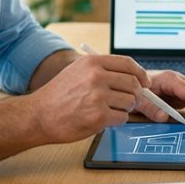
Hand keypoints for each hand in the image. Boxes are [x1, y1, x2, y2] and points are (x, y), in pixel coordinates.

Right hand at [27, 53, 148, 143]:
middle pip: (133, 84)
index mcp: (92, 62)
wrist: (39, 115)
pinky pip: (122, 117)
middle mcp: (96, 76)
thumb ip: (102, 70)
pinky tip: (103, 119)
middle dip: (136, 94)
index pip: (128, 64)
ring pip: (130, 102)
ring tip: (109, 110)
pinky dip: (117, 120)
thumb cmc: (58, 95)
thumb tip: (132, 77)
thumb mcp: (78, 71)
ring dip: (124, 108)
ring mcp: (98, 96)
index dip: (141, 74)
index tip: (145, 82)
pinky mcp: (98, 116)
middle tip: (130, 101)